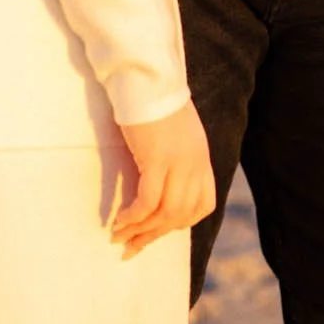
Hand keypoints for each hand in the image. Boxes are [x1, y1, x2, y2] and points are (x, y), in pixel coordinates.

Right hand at [111, 98, 214, 257]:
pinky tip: (120, 220)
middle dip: (155, 235)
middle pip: (182, 214)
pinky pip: (148, 201)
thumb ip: (176, 155)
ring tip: (120, 237)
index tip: (159, 229)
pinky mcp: (157, 158)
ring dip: (141, 231)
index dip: (183, 222)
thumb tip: (159, 180)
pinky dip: (134, 216)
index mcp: (201, 157)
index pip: (203, 203)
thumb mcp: (176, 132)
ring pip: (166, 213)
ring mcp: (178, 162)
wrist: (148, 77)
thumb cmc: (154, 100)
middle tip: (132, 247)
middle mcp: (195, 163)